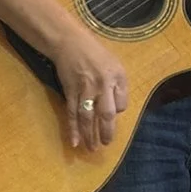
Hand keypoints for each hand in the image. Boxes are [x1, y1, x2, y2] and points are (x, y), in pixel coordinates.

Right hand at [48, 30, 128, 151]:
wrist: (69, 42)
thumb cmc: (94, 53)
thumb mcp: (114, 64)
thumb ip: (118, 85)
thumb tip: (116, 109)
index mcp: (117, 77)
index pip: (121, 103)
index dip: (117, 112)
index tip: (112, 114)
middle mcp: (102, 84)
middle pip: (106, 114)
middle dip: (107, 132)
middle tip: (105, 144)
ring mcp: (85, 89)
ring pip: (88, 117)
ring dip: (90, 136)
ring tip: (92, 149)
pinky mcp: (70, 92)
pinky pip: (72, 114)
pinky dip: (73, 129)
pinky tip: (75, 142)